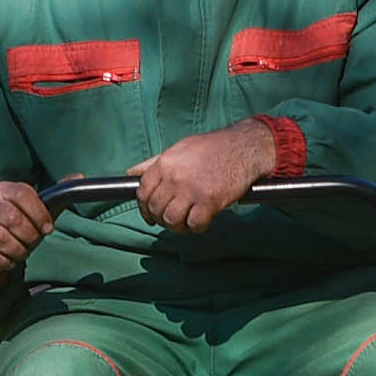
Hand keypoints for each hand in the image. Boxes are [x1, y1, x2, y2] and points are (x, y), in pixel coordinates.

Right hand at [0, 179, 54, 274]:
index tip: (47, 229)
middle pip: (12, 218)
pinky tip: (6, 261)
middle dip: (28, 237)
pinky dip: (1, 260)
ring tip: (20, 254)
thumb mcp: (34, 212)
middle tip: (31, 245)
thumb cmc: (12, 226)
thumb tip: (79, 177)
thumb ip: (55, 198)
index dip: (39, 213)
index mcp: (6, 190)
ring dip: (16, 251)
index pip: (23, 193)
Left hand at [133, 118, 282, 233]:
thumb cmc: (213, 148)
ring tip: (185, 223)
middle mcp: (175, 177)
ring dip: (177, 226)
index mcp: (165, 163)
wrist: (244, 148)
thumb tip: (131, 173)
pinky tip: (203, 220)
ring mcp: (192, 190)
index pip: (142, 192)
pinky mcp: (210, 201)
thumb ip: (154, 163)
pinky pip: (194, 224)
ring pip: (171, 219)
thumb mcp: (180, 149)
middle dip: (160, 218)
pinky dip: (196, 227)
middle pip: (156, 208)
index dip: (144, 207)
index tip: (150, 214)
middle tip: (172, 219)